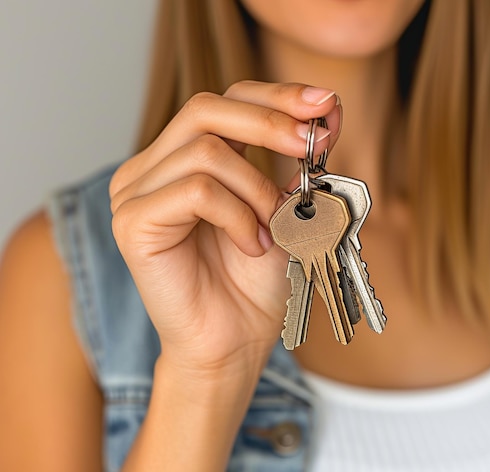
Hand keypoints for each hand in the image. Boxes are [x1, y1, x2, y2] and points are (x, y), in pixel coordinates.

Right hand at [109, 81, 340, 377]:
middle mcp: (153, 168)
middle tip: (311, 142)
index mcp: (184, 159)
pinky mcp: (133, 222)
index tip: (325, 103)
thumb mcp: (286, 210)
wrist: (234, 342)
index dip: (275, 96)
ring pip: (206, 150)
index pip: (225, 102)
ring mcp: (136, 192)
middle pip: (205, 109)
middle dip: (269, 121)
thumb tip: (326, 111)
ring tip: (273, 229)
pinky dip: (238, 215)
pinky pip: (196, 191)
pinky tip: (252, 246)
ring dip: (257, 188)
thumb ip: (295, 163)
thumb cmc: (256, 282)